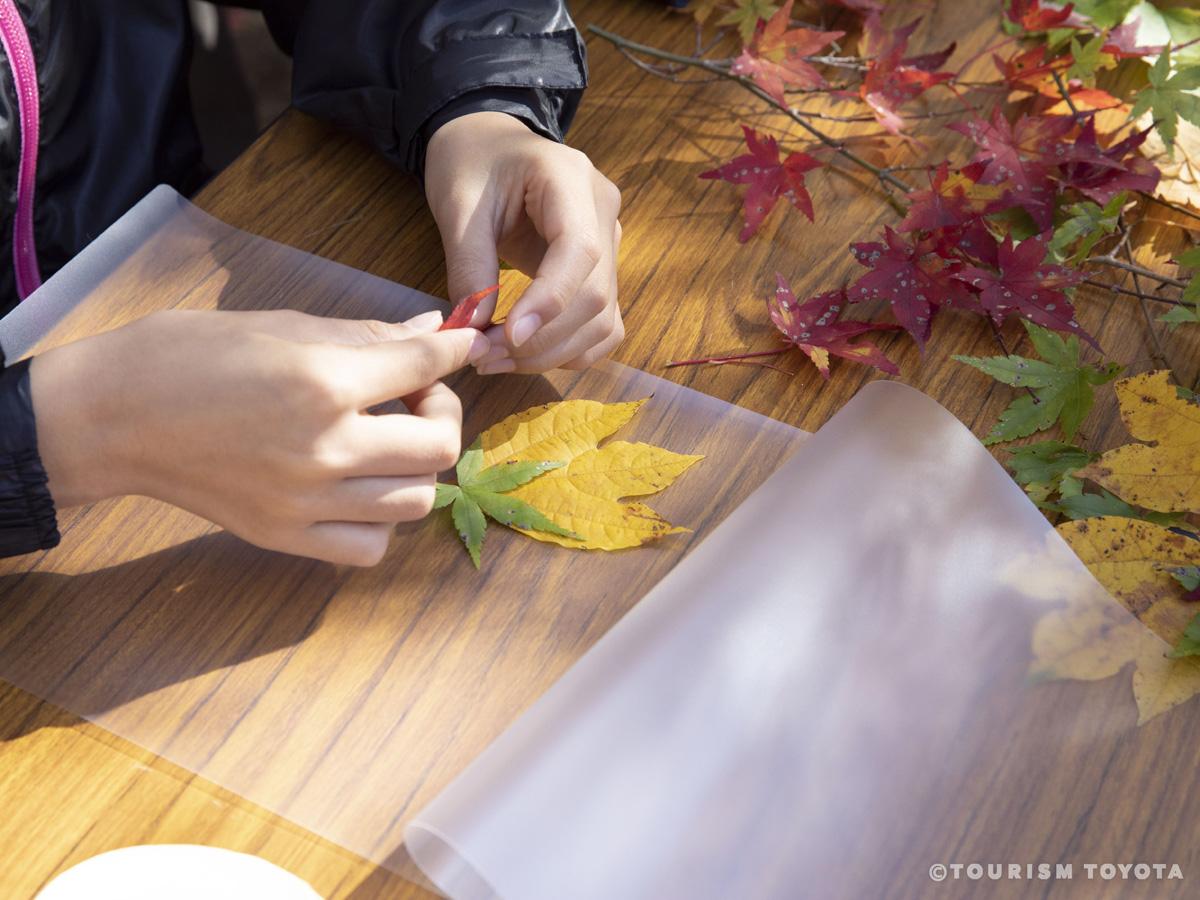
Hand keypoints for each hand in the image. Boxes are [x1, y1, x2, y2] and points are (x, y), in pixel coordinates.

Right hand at [30, 308, 487, 565]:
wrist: (112, 416)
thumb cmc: (188, 355)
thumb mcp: (280, 325)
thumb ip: (365, 335)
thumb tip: (433, 331)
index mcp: (322, 382)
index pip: (424, 366)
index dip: (455, 350)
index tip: (463, 345)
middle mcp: (324, 448)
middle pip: (439, 446)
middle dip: (441, 411)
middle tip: (413, 395)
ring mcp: (306, 501)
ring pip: (415, 501)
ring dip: (415, 467)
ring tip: (386, 442)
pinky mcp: (284, 536)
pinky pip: (370, 546)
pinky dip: (380, 520)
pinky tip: (359, 488)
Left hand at [424, 111, 623, 373]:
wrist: (489, 146)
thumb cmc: (471, 164)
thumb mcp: (457, 204)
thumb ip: (469, 264)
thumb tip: (476, 328)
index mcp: (570, 179)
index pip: (579, 250)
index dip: (550, 301)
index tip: (508, 337)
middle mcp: (603, 211)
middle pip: (595, 295)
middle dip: (543, 338)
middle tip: (485, 358)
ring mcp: (610, 242)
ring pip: (603, 319)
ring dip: (554, 353)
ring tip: (497, 360)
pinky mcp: (602, 270)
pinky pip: (603, 324)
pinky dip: (570, 350)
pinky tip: (528, 355)